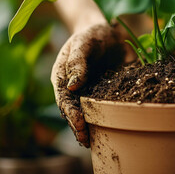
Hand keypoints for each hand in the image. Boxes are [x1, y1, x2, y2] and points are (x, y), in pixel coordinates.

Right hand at [50, 23, 123, 146]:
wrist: (107, 32)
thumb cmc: (91, 35)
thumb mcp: (84, 43)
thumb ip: (77, 63)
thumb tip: (73, 86)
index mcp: (62, 77)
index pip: (64, 100)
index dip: (71, 114)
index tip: (80, 124)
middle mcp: (73, 88)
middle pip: (73, 112)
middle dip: (78, 127)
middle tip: (87, 140)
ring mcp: (88, 92)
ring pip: (87, 113)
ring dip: (90, 128)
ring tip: (96, 141)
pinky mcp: (103, 92)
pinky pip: (102, 107)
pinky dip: (105, 118)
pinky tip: (112, 129)